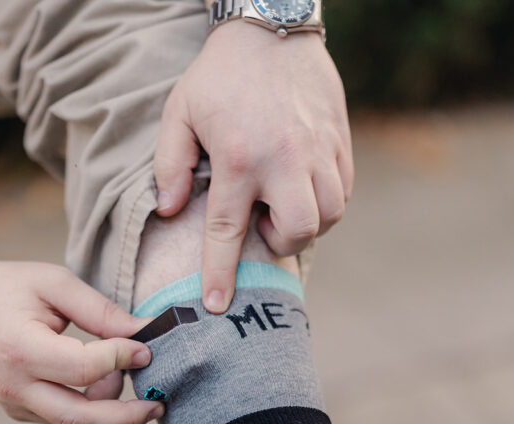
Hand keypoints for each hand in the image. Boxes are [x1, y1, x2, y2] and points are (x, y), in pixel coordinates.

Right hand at [0, 257, 162, 423]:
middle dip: (127, 417)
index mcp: (19, 349)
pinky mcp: (17, 410)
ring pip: (74, 423)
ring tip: (124, 376)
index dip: (122, 358)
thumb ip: (100, 311)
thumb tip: (144, 335)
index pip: (84, 368)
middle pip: (81, 418)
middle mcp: (13, 385)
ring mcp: (13, 403)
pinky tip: (103, 384)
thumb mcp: (55, 283)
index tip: (146, 346)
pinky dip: (91, 408)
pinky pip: (63, 417)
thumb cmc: (6, 287)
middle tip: (159, 405)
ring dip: (110, 410)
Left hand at [154, 21, 352, 312]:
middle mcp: (284, 159)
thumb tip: (168, 210)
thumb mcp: (180, 113)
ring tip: (284, 204)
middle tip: (263, 223)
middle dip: (283, 241)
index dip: (220, 274)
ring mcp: (318, 149)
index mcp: (238, 158)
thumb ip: (170, 164)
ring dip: (308, 221)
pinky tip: (305, 185)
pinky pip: (344, 188)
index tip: (217, 306)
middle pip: (299, 228)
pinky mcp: (339, 139)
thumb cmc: (219, 75)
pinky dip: (327, 199)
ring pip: (330, 213)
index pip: (227, 232)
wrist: (272, 27)